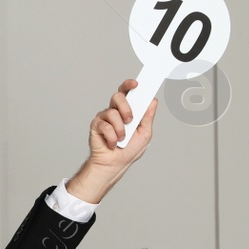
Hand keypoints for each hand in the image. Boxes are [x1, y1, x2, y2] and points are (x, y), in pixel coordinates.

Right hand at [65, 79, 156, 203]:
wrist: (114, 164)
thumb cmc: (129, 150)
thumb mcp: (145, 133)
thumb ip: (148, 117)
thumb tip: (153, 102)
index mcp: (127, 110)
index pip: (128, 92)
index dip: (130, 85)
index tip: (136, 84)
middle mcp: (115, 111)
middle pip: (118, 96)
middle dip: (125, 107)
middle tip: (130, 119)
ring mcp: (104, 118)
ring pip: (112, 112)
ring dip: (120, 128)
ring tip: (122, 138)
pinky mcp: (96, 125)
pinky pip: (105, 125)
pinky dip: (112, 137)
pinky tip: (112, 143)